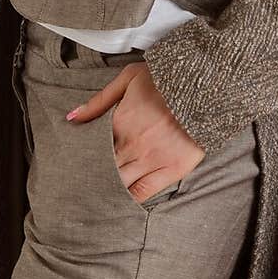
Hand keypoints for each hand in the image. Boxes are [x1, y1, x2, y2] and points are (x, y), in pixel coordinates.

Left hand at [66, 63, 204, 204]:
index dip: (82, 155)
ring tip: (97, 194)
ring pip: (119, 183)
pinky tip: (121, 200)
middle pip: (103, 168)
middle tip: (80, 183)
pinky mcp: (171, 170)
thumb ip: (99, 101)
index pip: (92, 146)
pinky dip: (129, 198)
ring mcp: (152, 159)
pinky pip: (143, 192)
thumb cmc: (166, 79)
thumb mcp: (129, 78)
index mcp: (120, 121)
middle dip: (91, 175)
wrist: (204, 85)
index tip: (75, 162)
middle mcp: (132, 144)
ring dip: (107, 187)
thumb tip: (72, 118)